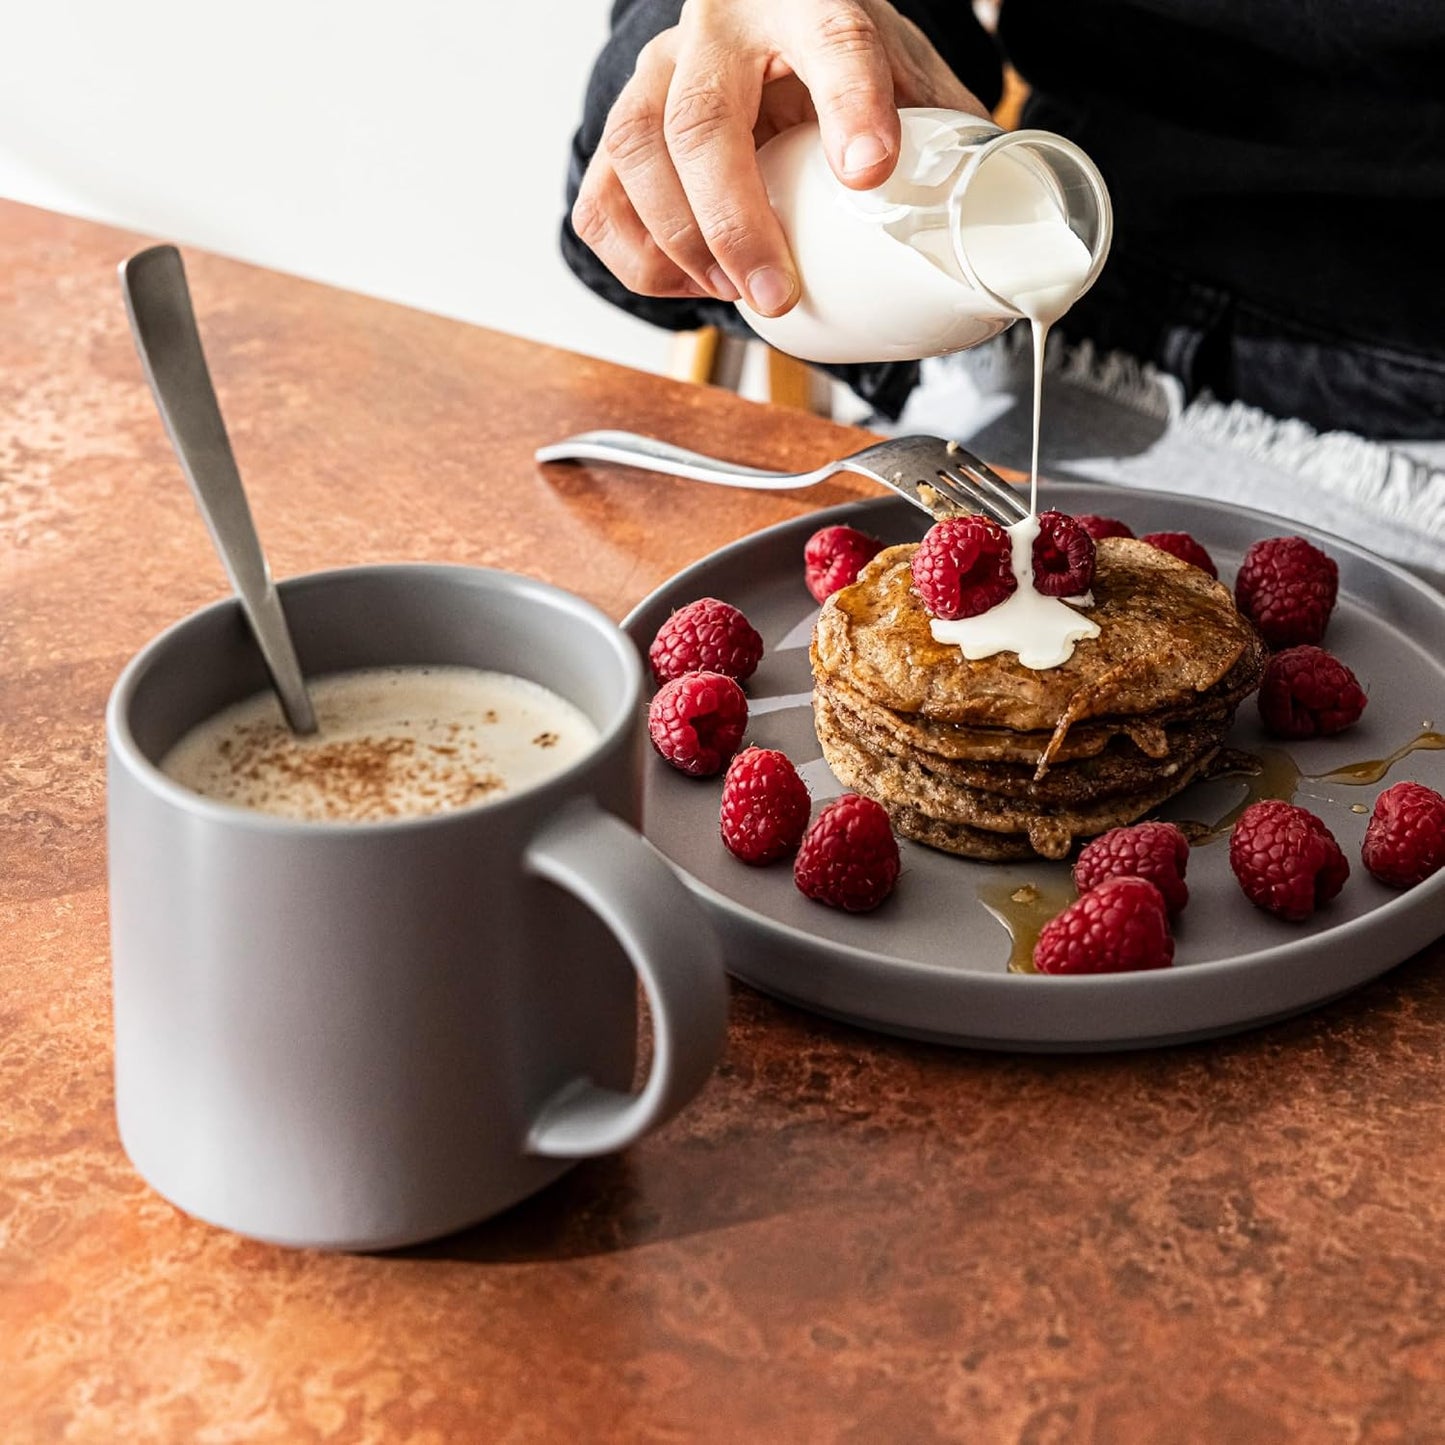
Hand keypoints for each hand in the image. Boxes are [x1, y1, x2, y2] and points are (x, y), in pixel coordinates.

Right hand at [572, 0, 988, 315]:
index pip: (831, 39)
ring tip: (732, 292)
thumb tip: (988, 228)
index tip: (872, 170)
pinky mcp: (623, 128)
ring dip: (681, 243)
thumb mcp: (904, 72)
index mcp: (806, 1)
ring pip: (635, 154)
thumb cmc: (834, 54)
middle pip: (700, 120)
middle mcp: (716, 32)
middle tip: (774, 293)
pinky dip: (636, 256)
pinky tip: (685, 283)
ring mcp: (657, 76)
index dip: (851, 107)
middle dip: (734, 223)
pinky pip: (601, 198)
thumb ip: (943, 133)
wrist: (764, 20)